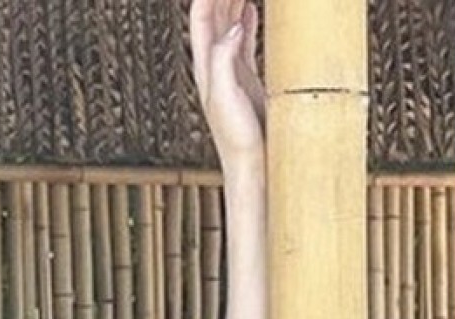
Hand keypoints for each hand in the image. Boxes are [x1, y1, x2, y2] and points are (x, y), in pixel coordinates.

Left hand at [190, 0, 265, 165]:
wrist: (252, 168)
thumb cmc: (237, 141)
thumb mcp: (224, 98)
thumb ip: (223, 61)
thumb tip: (232, 27)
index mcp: (206, 67)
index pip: (202, 16)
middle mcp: (216, 66)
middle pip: (216, 14)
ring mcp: (232, 71)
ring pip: (231, 23)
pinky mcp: (248, 78)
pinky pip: (245, 39)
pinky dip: (248, 19)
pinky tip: (252, 7)